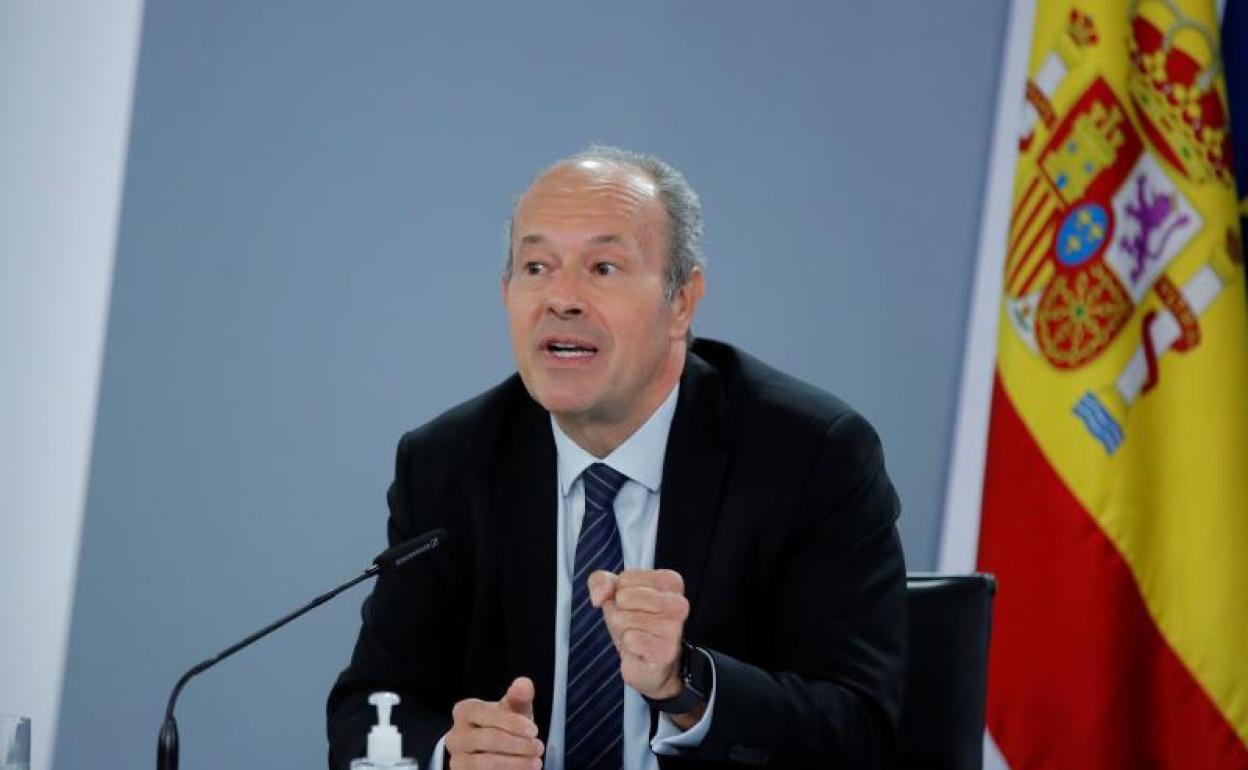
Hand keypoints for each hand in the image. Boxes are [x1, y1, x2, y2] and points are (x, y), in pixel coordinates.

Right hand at [445, 677, 543, 769]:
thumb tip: (524, 684)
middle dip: (518, 744)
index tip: (534, 731)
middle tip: (539, 748)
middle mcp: (455, 735)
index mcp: (465, 711)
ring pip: (484, 763)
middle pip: (488, 739)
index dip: (512, 723)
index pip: (487, 714)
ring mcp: (457, 758)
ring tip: (535, 762)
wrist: (495, 752)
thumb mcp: (514, 710)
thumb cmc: (505, 726)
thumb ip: (519, 697)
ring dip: (514, 763)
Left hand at [589, 568, 689, 700]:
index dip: (619, 593)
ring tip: (636, 636)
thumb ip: (601, 581)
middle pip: (623, 597)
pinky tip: (640, 650)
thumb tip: (599, 596)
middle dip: (619, 612)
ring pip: (624, 619)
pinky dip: (627, 646)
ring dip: (622, 631)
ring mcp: (674, 628)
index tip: (633, 605)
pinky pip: (630, 640)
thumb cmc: (635, 623)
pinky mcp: (666, 650)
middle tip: (632, 623)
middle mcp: (678, 603)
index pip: (626, 579)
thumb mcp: (614, 594)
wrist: (647, 663)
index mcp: (670, 582)